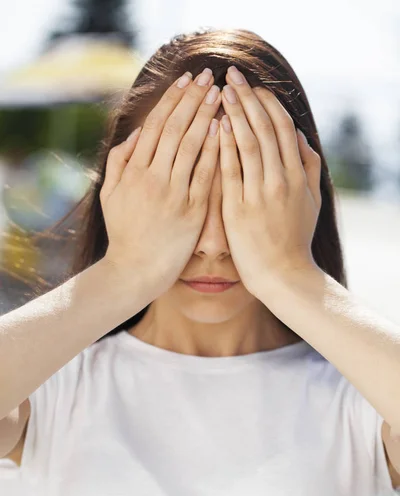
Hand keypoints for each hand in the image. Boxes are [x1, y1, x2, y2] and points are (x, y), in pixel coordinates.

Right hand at [100, 68, 220, 297]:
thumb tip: (138, 131)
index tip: (186, 79)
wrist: (135, 270)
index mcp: (133, 171)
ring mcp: (173, 194)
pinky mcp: (191, 211)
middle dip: (193, 99)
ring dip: (206, 116)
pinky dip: (215, 151)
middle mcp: (152, 178)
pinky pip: (205, 175)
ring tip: (220, 94)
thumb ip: (120, 161)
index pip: (156, 125)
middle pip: (176, 129)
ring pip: (191, 146)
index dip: (172, 99)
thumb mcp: (110, 194)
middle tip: (209, 76)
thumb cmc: (123, 232)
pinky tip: (225, 130)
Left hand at [219, 66, 321, 298]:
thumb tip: (302, 137)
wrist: (283, 275)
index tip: (253, 85)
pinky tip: (216, 126)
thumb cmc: (295, 239)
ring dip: (234, 114)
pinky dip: (224, 146)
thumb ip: (310, 167)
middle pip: (264, 128)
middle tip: (230, 74)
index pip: (282, 128)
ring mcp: (259, 194)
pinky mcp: (238, 209)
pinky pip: (230, 172)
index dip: (267, 103)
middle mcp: (280, 180)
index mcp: (297, 175)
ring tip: (219, 91)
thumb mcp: (312, 201)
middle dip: (247, 98)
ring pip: (248, 144)